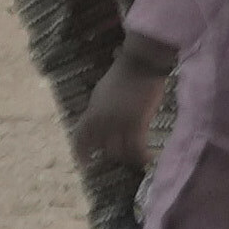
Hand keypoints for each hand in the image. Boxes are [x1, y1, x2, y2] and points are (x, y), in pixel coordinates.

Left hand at [66, 47, 167, 181]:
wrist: (140, 65)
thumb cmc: (121, 75)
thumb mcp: (100, 93)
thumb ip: (96, 111)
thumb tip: (96, 125)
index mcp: (91, 113)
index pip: (80, 139)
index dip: (81, 154)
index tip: (85, 163)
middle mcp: (102, 122)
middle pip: (103, 149)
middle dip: (111, 154)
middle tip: (120, 156)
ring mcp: (119, 124)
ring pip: (120, 152)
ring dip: (127, 157)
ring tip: (135, 157)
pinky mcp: (137, 124)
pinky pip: (137, 148)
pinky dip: (142, 156)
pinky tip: (148, 157)